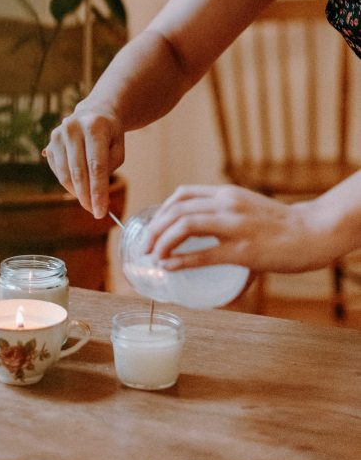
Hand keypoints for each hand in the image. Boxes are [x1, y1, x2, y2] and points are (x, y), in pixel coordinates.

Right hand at [43, 106, 124, 218]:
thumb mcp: (118, 148)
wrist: (94, 113)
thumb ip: (108, 169)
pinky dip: (68, 184)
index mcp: (94, 126)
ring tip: (88, 201)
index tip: (101, 211)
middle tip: (95, 212)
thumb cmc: (109, 135)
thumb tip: (97, 198)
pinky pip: (58, 172)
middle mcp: (72, 128)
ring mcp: (58, 135)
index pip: (96, 165)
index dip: (98, 191)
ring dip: (76, 193)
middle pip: (79, 171)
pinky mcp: (50, 143)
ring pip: (65, 174)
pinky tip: (79, 186)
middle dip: (87, 196)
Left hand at [142, 184, 328, 273]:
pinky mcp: (243, 250)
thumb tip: (207, 244)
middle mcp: (227, 204)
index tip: (154, 227)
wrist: (313, 231)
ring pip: (184, 226)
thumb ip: (227, 218)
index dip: (161, 210)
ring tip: (153, 256)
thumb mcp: (248, 208)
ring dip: (162, 242)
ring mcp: (235, 226)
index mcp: (226, 193)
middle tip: (146, 246)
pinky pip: (204, 254)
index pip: (183, 194)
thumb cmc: (281, 224)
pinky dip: (181, 260)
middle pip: (177, 209)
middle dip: (154, 228)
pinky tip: (169, 266)